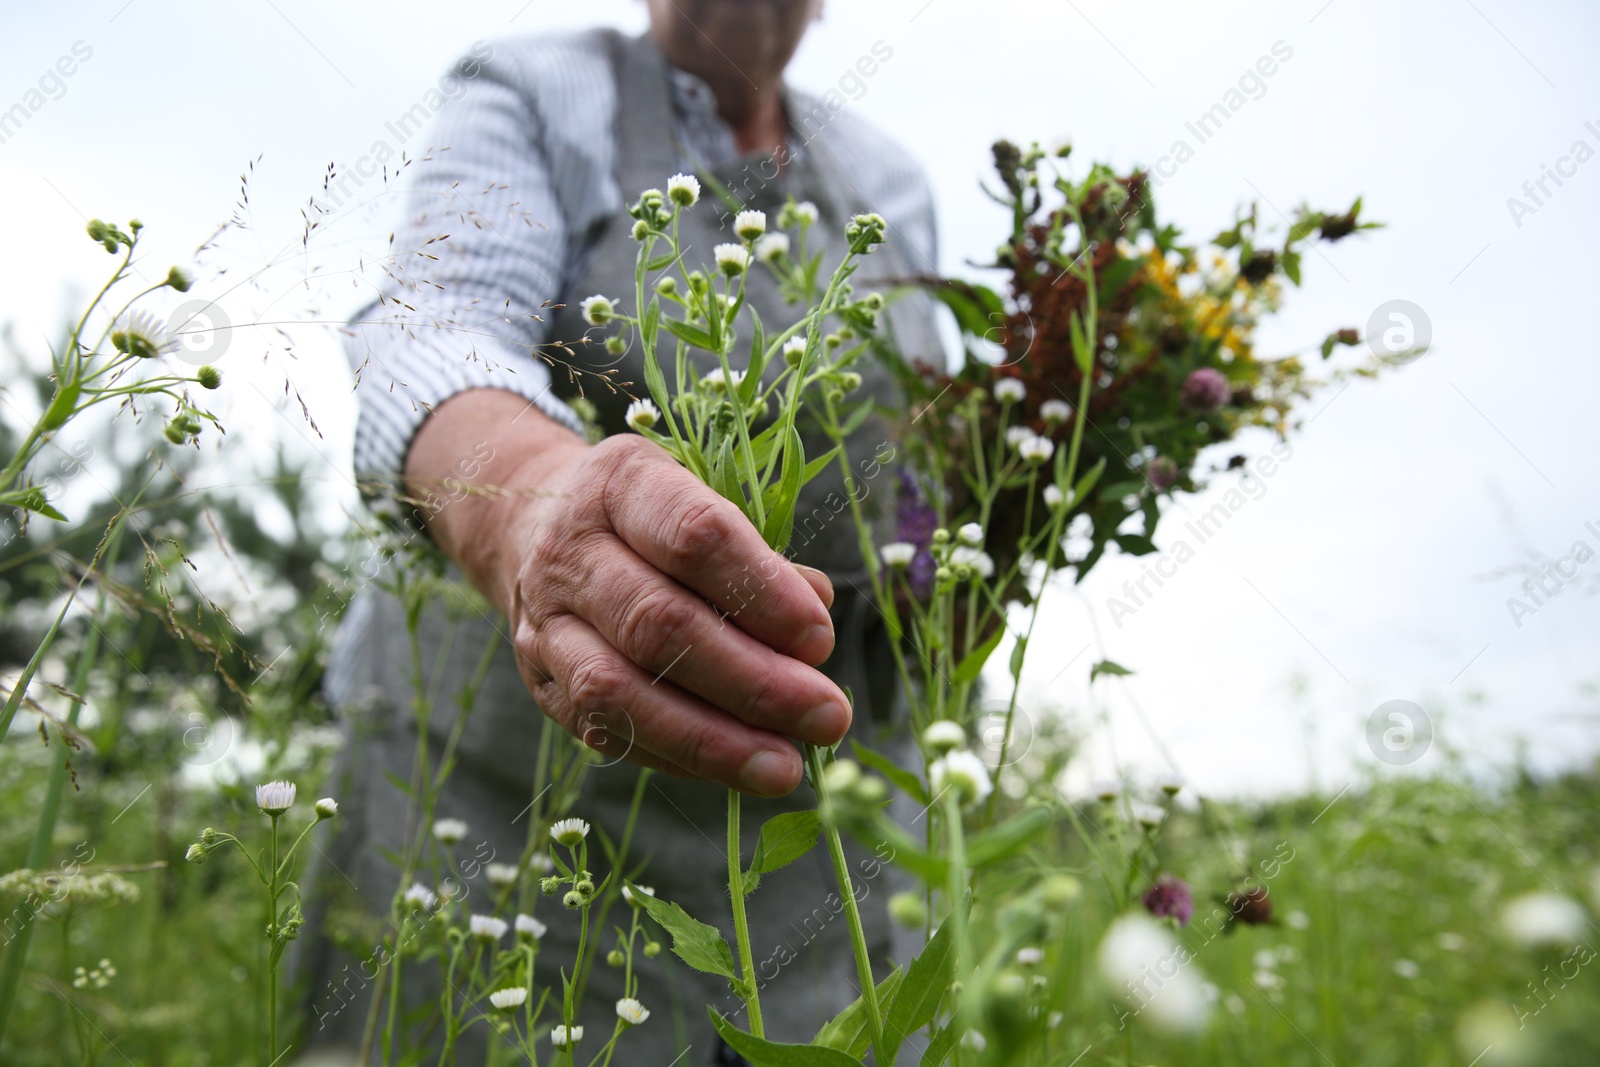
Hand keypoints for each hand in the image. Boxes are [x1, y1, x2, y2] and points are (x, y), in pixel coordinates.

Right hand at [407, 389, 849, 795]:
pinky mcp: (541, 682)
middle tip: (826, 715)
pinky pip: (606, 731)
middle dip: (753, 680)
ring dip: (712, 739)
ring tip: (784, 767)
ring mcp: (545, 622)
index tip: (820, 639)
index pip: (693, 535)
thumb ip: (759, 558)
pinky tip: (735, 768)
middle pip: (658, 623)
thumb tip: (815, 607)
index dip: (761, 590)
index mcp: (620, 484)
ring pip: (620, 690)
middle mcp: (570, 550)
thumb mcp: (700, 505)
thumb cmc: (648, 519)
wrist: (532, 527)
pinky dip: (677, 756)